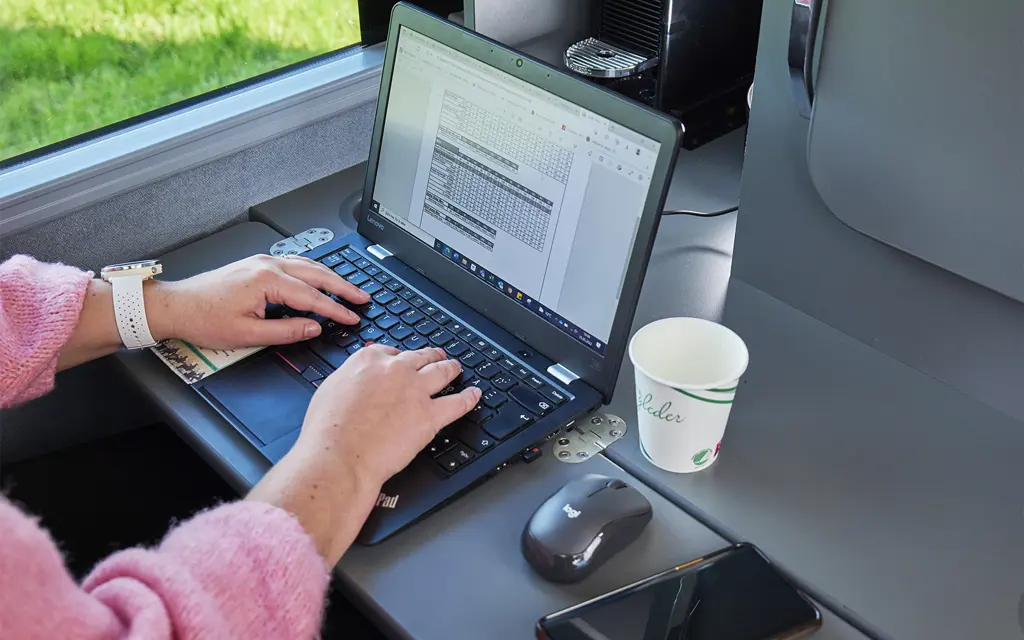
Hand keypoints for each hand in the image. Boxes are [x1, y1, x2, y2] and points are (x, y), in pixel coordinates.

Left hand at [149, 254, 369, 347]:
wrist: (176, 306)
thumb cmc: (204, 319)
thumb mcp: (248, 334)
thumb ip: (286, 331)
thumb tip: (313, 327)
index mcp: (266, 281)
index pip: (312, 296)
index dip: (336, 309)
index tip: (353, 317)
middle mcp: (267, 265)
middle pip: (316, 274)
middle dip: (343, 287)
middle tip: (362, 297)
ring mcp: (262, 261)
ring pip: (307, 265)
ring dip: (330, 276)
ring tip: (348, 288)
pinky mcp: (256, 264)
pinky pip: (294, 263)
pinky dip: (313, 271)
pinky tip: (320, 277)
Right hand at [301, 345, 481, 484]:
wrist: (339, 455)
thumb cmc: (328, 431)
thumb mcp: (329, 391)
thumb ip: (348, 380)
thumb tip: (354, 381)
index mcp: (368, 361)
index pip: (391, 352)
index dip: (399, 358)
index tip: (402, 361)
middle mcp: (395, 370)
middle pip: (420, 357)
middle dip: (430, 356)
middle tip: (436, 356)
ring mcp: (416, 391)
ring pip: (443, 372)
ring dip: (452, 368)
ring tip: (457, 368)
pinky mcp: (430, 415)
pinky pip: (458, 403)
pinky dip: (469, 398)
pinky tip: (475, 395)